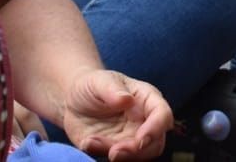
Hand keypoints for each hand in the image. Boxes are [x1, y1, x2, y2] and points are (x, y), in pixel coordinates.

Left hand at [56, 68, 172, 160]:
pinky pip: (116, 159)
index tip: (141, 140)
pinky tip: (87, 143)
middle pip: (155, 144)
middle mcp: (143, 122)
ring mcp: (130, 138)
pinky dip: (101, 154)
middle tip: (114, 152)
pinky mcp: (115, 150)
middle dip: (137, 152)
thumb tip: (126, 100)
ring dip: (119, 156)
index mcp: (147, 99)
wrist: (73, 100)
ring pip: (137, 156)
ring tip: (91, 142)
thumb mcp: (99, 81)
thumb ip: (112, 89)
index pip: (162, 115)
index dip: (156, 129)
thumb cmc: (92, 85)